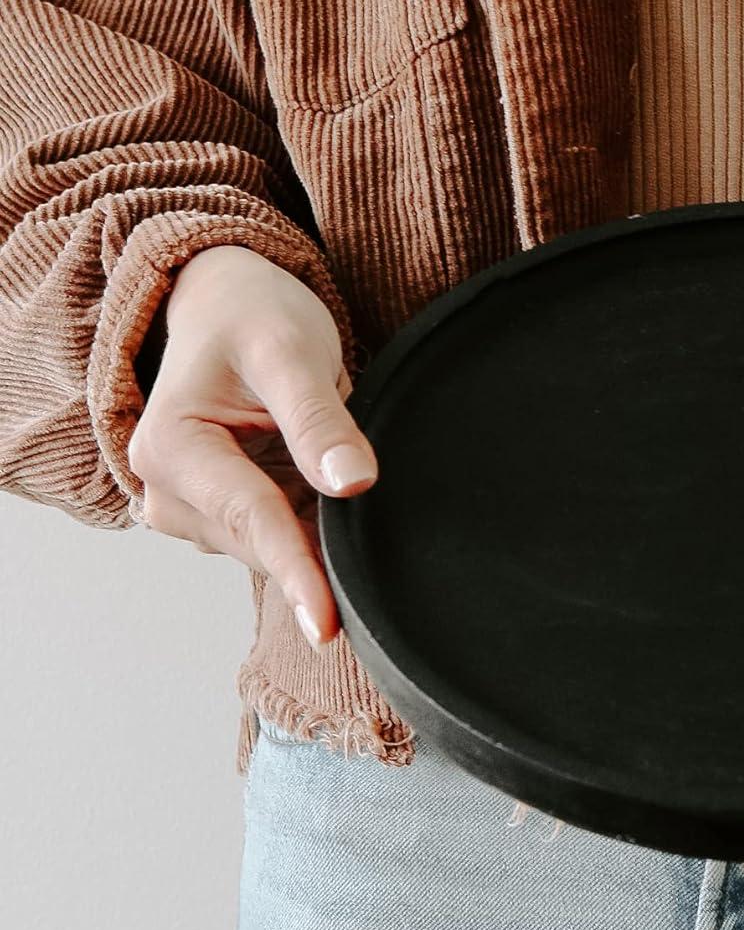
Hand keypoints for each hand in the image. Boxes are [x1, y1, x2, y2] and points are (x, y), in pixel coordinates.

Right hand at [125, 244, 378, 647]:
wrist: (229, 304)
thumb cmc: (253, 316)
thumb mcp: (289, 351)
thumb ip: (318, 419)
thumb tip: (352, 483)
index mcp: (172, 448)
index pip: (253, 520)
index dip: (299, 573)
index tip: (328, 625)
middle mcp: (169, 490)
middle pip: (266, 543)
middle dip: (323, 545)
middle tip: (387, 524)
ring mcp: (195, 508)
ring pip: (276, 547)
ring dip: (320, 534)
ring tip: (351, 487)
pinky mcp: (224, 513)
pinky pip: (282, 536)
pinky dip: (316, 527)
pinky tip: (339, 505)